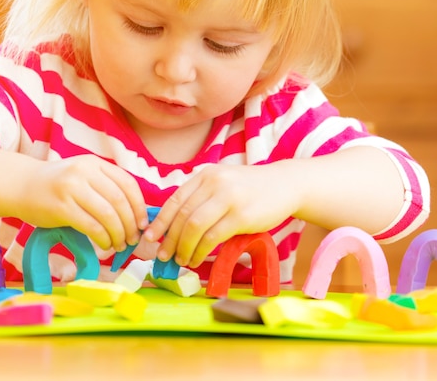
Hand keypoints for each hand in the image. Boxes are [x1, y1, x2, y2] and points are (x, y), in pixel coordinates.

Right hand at [20, 154, 148, 252]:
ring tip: (120, 244)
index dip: (139, 206)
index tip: (143, 223)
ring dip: (118, 233)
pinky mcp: (61, 207)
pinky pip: (91, 226)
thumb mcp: (83, 175)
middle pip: (120, 200)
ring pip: (108, 214)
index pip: (128, 183)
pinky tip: (104, 245)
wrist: (22, 185)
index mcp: (95, 163)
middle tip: (133, 239)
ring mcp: (73, 188)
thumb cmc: (57, 185)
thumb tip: (135, 214)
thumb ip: (105, 186)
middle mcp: (85, 171)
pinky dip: (103, 238)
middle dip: (131, 224)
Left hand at [143, 163, 300, 267]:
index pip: (175, 199)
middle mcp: (213, 183)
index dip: (161, 220)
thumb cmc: (250, 189)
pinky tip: (198, 259)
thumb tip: (174, 225)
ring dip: (184, 248)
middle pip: (182, 215)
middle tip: (164, 255)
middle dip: (170, 239)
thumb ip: (202, 197)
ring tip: (181, 260)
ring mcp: (227, 198)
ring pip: (194, 227)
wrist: (285, 185)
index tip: (151, 237)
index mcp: (205, 175)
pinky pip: (212, 237)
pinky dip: (201, 251)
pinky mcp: (241, 215)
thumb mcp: (222, 184)